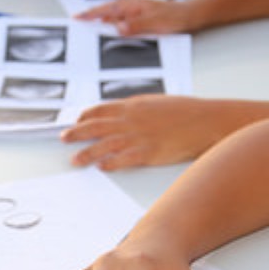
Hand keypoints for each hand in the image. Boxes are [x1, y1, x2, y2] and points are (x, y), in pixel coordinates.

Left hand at [61, 94, 222, 169]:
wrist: (204, 121)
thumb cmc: (184, 112)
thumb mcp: (155, 103)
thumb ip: (135, 108)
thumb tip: (121, 113)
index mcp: (132, 105)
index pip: (100, 109)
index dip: (85, 116)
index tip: (76, 121)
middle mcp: (131, 120)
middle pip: (96, 126)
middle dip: (77, 133)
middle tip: (64, 138)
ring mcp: (138, 137)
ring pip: (105, 145)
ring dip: (87, 153)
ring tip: (75, 159)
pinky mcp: (148, 152)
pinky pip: (124, 159)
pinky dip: (110, 163)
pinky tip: (102, 167)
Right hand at [76, 0, 194, 35]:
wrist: (190, 15)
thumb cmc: (175, 18)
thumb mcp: (155, 22)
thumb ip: (136, 25)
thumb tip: (118, 27)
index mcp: (132, 5)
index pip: (106, 9)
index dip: (91, 14)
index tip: (77, 17)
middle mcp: (131, 6)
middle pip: (106, 11)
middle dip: (92, 17)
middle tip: (77, 23)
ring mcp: (135, 11)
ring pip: (113, 16)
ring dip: (102, 22)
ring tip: (89, 30)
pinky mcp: (139, 18)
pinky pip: (121, 21)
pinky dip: (113, 25)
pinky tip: (111, 32)